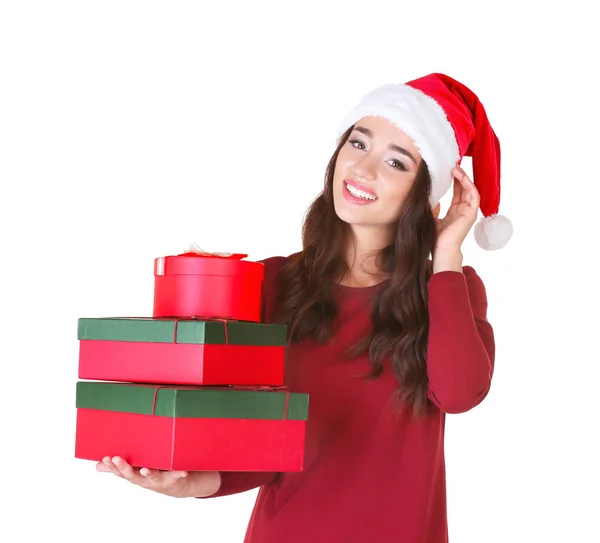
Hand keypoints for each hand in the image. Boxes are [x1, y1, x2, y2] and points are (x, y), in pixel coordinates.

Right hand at [96, 456, 220, 497]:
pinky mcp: (173, 478)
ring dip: (148, 473)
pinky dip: (179, 473)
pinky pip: (176, 475)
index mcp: (135, 475)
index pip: (120, 472)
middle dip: (124, 467)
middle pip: (132, 475)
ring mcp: (158, 480)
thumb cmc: (152, 474)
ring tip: (144, 469)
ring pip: (152, 477)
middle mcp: (145, 479)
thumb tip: (98, 466)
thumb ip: (118, 468)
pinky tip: (183, 471)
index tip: (106, 458)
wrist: (174, 486)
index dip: (112, 466)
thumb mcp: (135, 471)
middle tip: (116, 459)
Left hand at [435, 165, 479, 251]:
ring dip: (464, 178)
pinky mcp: (472, 214)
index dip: (455, 180)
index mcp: (455, 211)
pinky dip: (469, 186)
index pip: (457, 192)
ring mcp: (468, 212)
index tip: (449, 169)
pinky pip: (474, 196)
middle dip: (460, 176)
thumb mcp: (432, 217)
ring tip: (456, 169)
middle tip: (453, 164)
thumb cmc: (435, 237)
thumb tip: (432, 197)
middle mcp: (463, 210)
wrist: (441, 249)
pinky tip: (462, 178)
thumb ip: (434, 207)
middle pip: (465, 189)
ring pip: (470, 190)